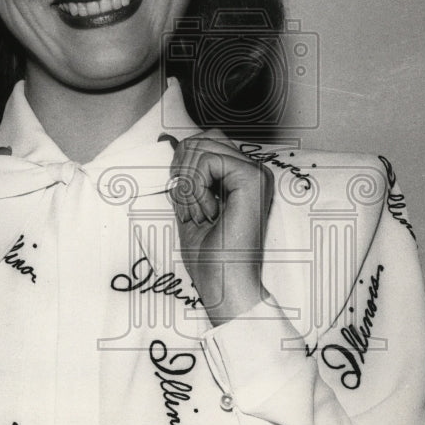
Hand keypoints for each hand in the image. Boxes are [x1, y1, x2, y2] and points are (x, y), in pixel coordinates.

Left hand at [170, 132, 271, 324]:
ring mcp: (256, 173)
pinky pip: (207, 161)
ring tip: (199, 215)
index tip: (184, 202)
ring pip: (201, 147)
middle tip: (190, 209)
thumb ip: (184, 176)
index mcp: (240, 178)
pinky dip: (195, 188)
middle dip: (182, 171)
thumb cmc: (210, 257)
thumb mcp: (189, 205)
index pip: (203, 143)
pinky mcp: (252, 179)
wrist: (224, 284)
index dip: (182, 165)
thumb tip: (168, 141)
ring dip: (188, 184)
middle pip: (203, 139)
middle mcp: (252, 171)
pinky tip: (208, 213)